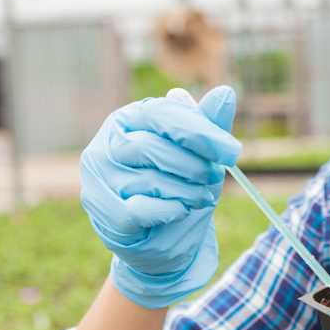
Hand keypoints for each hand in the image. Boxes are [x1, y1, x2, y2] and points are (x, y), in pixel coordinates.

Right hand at [80, 86, 241, 308]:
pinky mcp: (101, 211)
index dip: (199, 131)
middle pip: (152, 147)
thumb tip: (226, 93)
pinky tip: (180, 211)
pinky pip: (140, 209)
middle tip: (213, 178)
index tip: (231, 151)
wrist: (165, 237)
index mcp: (129, 118)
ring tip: (199, 197)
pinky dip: (170, 211)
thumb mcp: (201, 154)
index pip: (161, 113)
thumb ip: (210, 125)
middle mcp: (106, 144)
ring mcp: (98, 178)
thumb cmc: (181, 185)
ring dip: (187, 192)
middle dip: (193, 166)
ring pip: (149, 180)